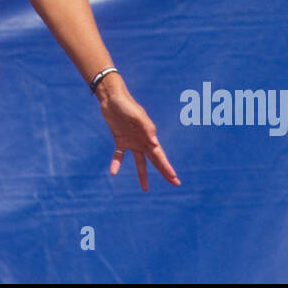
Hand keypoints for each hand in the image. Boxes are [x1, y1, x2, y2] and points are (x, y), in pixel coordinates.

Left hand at [96, 74, 178, 188]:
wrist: (111, 98)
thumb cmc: (126, 105)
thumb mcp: (137, 115)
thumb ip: (146, 128)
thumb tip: (154, 143)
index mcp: (149, 136)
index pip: (160, 155)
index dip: (166, 167)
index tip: (174, 178)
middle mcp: (143, 141)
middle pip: (155, 160)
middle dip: (164, 172)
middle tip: (175, 183)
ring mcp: (132, 142)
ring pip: (140, 162)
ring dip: (142, 175)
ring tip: (145, 189)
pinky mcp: (120, 140)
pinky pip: (119, 155)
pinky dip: (116, 164)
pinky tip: (113, 173)